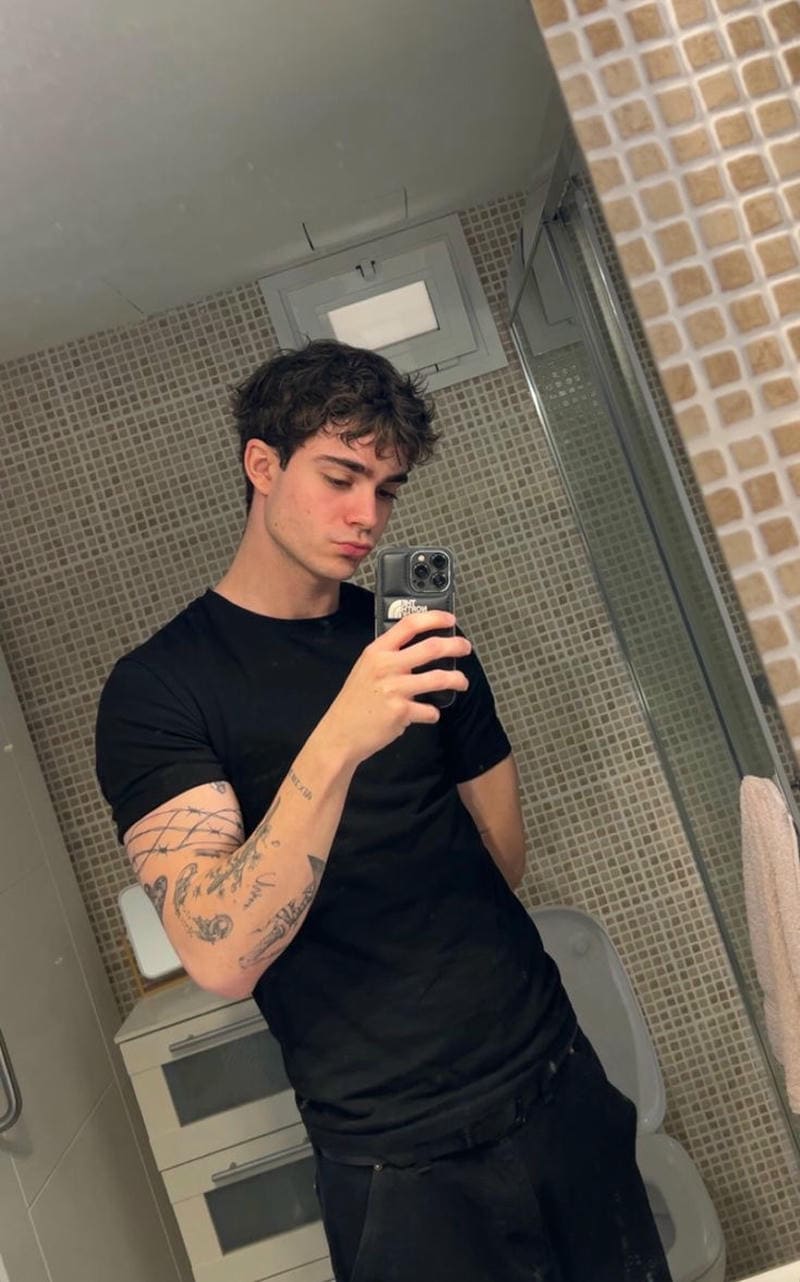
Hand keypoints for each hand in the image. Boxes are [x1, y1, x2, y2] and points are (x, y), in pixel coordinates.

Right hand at [320, 611, 470, 765]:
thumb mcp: (365, 668)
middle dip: (455, 646)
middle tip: (465, 648)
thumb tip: (419, 647)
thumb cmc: (354, 702)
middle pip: (431, 647)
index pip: (409, 625)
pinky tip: (428, 713)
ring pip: (439, 678)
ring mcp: (394, 689)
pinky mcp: (401, 711)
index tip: (450, 620)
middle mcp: (386, 666)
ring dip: (457, 679)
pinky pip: (430, 710)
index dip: (434, 618)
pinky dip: (433, 713)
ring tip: (462, 682)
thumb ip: (388, 656)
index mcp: (377, 651)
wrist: (340, 733)